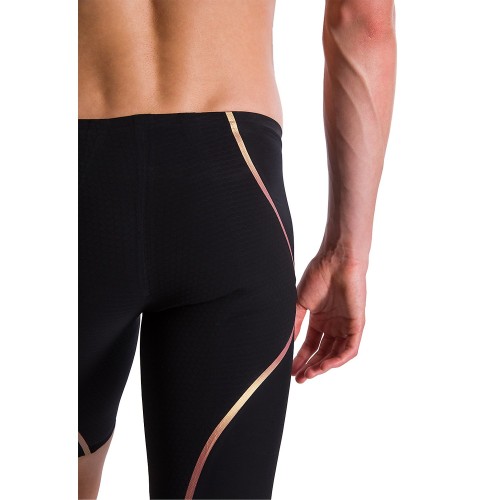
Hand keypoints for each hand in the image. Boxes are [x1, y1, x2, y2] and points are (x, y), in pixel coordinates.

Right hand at [292, 251, 366, 382]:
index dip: (301, 358)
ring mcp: (345, 325)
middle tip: (299, 378)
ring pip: (336, 354)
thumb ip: (294, 323)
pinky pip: (350, 348)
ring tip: (309, 374)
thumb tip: (286, 343)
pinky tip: (326, 366)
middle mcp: (333, 325)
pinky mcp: (357, 324)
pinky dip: (339, 359)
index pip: (311, 345)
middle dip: (311, 367)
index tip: (291, 370)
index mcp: (320, 320)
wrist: (335, 261)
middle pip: (322, 353)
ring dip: (323, 366)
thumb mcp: (300, 303)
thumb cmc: (318, 275)